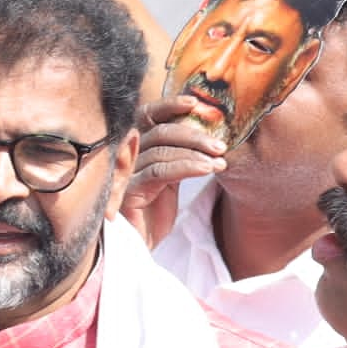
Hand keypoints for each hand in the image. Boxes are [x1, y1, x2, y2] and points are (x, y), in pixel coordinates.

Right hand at [124, 92, 230, 216]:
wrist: (139, 244)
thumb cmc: (154, 212)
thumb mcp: (170, 180)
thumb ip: (179, 156)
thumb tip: (208, 137)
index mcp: (137, 148)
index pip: (148, 116)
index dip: (168, 106)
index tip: (194, 103)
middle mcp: (128, 156)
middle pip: (159, 132)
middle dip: (193, 135)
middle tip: (220, 145)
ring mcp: (127, 173)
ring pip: (162, 151)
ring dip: (195, 153)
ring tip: (220, 161)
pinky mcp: (130, 191)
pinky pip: (161, 172)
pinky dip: (187, 167)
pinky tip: (207, 169)